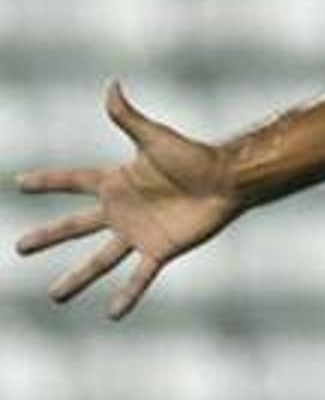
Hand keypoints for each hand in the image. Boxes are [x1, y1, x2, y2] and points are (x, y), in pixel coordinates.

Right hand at [14, 81, 240, 318]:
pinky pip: (139, 277)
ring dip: (77, 278)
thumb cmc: (194, 156)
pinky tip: (112, 314)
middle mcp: (122, 210)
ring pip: (100, 259)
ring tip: (54, 296)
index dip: (47, 182)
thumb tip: (111, 84)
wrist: (227, 181)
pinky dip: (127, 295)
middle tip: (19, 248)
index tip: (17, 184)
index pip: (72, 181)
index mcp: (116, 181)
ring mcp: (139, 232)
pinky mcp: (160, 249)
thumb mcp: (155, 137)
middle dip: (47, 237)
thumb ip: (128, 117)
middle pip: (75, 225)